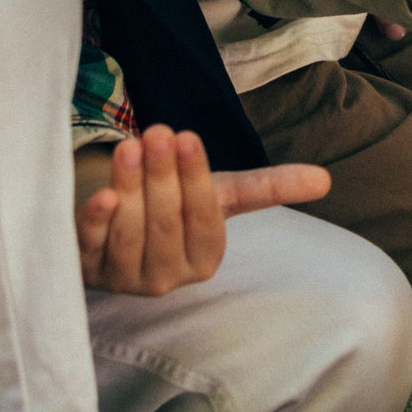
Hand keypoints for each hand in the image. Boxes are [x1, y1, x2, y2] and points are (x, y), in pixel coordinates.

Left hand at [74, 124, 330, 294]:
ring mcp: (124, 279)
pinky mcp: (86, 273)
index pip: (203, 218)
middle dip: (161, 175)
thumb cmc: (175, 206)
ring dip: (130, 187)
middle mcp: (167, 278)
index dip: (194, 178)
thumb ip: (268, 188)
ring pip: (131, 234)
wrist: (117, 226)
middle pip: (165, 223)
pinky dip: (96, 223)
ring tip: (129, 146)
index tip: (187, 136)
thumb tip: (325, 180)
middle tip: (155, 132)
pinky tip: (102, 194)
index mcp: (205, 260)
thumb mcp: (220, 195)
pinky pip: (91, 250)